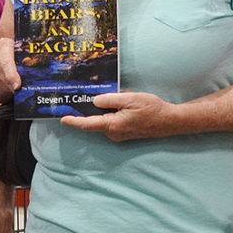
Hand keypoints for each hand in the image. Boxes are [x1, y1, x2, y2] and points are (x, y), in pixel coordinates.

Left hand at [59, 92, 179, 140]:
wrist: (170, 121)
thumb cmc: (152, 109)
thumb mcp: (130, 99)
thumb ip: (110, 100)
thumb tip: (95, 102)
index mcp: (112, 125)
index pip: (87, 124)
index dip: (73, 121)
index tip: (62, 119)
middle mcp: (114, 133)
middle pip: (94, 122)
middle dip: (87, 112)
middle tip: (79, 98)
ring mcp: (120, 135)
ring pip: (104, 121)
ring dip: (101, 112)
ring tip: (104, 97)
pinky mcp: (126, 133)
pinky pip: (112, 123)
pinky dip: (109, 114)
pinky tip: (117, 104)